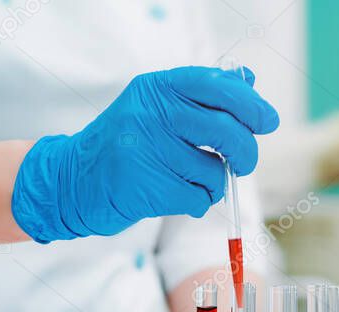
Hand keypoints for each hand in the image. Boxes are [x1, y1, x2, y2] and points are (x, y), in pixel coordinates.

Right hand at [11, 66, 279, 242]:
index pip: (217, 86)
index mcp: (157, 88)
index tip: (267, 122)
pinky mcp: (146, 186)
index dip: (250, 104)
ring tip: (191, 182)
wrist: (72, 181)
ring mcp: (147, 149)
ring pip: (214, 171)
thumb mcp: (156, 108)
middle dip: (245, 151)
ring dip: (213, 184)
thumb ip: (200, 96)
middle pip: (224, 130)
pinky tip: (176, 197)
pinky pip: (198, 198)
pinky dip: (197, 203)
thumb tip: (248, 81)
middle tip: (244, 163)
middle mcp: (151, 113)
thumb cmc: (125, 145)